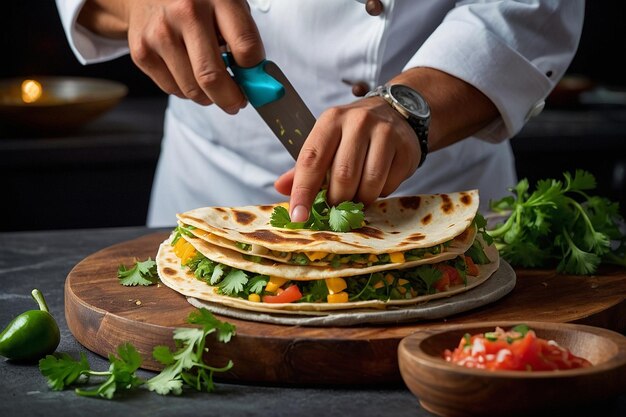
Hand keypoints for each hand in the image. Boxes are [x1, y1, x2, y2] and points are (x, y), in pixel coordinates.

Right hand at [80, 0, 264, 112]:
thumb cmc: (197, 2)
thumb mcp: (227, 6)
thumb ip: (243, 39)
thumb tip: (256, 83)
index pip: (246, 48)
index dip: (255, 74)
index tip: (256, 83)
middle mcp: (186, 12)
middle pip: (212, 77)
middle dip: (230, 99)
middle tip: (236, 103)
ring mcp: (160, 33)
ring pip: (192, 90)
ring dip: (208, 97)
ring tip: (212, 86)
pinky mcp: (142, 51)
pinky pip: (173, 90)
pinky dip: (187, 91)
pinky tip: (189, 74)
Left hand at [274, 97, 421, 221]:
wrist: (396, 113)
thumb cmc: (354, 134)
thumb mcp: (327, 142)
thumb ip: (304, 167)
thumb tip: (280, 187)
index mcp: (331, 120)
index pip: (311, 160)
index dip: (303, 192)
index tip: (299, 216)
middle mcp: (357, 122)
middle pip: (342, 175)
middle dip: (337, 200)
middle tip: (336, 207)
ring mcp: (385, 133)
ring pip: (369, 183)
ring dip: (360, 200)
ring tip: (357, 197)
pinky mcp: (406, 147)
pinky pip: (390, 185)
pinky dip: (380, 193)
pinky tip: (377, 184)